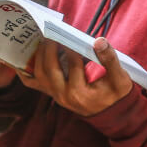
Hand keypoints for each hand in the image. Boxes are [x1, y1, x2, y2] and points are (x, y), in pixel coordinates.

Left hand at [18, 37, 133, 115]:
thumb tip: (99, 41)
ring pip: (40, 74)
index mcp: (80, 92)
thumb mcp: (120, 78)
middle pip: (50, 69)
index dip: (70, 47)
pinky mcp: (52, 94)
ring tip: (43, 39)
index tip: (67, 32)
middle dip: (49, 48)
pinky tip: (26, 56)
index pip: (72, 65)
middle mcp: (64, 96)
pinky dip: (26, 70)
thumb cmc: (117, 95)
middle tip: (51, 32)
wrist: (112, 114)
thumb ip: (110, 59)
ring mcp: (55, 96)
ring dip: (39, 55)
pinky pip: (33, 83)